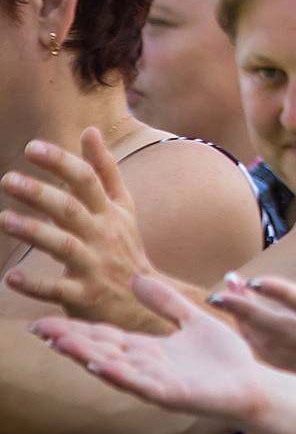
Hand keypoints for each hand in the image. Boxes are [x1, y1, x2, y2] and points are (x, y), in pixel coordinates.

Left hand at [1, 130, 158, 326]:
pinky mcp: (85, 296)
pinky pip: (58, 290)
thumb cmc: (125, 248)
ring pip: (63, 246)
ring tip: (3, 219)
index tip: (32, 148)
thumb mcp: (122, 207)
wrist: (144, 303)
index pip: (87, 180)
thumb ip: (105, 169)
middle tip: (7, 180)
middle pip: (71, 209)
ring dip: (34, 232)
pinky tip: (11, 277)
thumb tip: (90, 130)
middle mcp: (102, 235)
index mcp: (108, 212)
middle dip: (40, 194)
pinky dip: (35, 284)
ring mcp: (94, 266)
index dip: (61, 162)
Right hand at [28, 275, 267, 423]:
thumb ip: (165, 301)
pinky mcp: (174, 395)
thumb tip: (136, 278)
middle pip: (101, 351)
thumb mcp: (192, 319)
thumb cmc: (224, 359)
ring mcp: (158, 383)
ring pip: (114, 368)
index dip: (75, 329)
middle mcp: (147, 367)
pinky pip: (142, 385)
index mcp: (149, 350)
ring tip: (59, 343)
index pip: (104, 336)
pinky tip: (102, 365)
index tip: (44, 319)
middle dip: (70, 341)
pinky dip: (121, 375)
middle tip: (37, 328)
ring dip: (86, 356)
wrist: (253, 384)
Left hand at [208, 238, 295, 392]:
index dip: (283, 293)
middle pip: (278, 328)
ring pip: (270, 344)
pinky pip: (273, 358)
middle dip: (247, 309)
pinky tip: (240, 320)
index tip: (258, 279)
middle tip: (222, 288)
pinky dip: (252, 341)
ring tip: (225, 295)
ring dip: (245, 321)